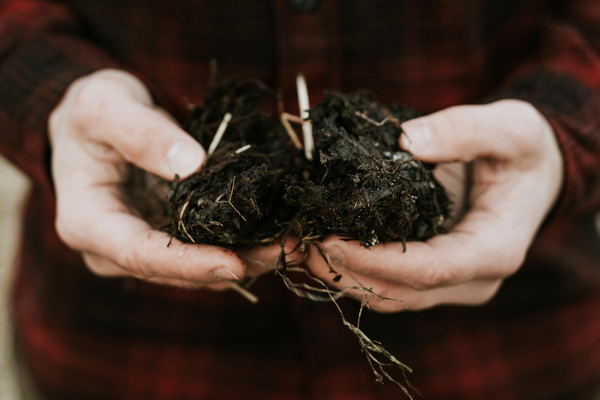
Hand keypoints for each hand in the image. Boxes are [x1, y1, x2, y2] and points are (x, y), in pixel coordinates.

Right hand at [49, 69, 284, 288]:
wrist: (97, 124)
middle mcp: (114, 249)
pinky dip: (240, 245)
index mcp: (88, 222)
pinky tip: (276, 233)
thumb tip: (193, 163)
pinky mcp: (168, 238)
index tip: (237, 263)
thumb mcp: (104, 106)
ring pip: (197, 269)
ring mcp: (144, 247)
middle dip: (233, 264)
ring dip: (247, 259)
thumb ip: (141, 132)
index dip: (190, 264)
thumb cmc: (92, 112)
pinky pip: (205, 252)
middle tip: (288, 248)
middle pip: (177, 270)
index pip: (140, 254)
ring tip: (293, 243)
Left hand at [305, 100, 563, 311]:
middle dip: (344, 271)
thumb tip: (407, 141)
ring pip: (386, 295)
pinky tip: (312, 247)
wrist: (529, 175)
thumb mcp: (509, 128)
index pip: (429, 270)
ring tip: (293, 245)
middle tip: (297, 241)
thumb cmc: (522, 151)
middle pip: (400, 291)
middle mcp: (471, 280)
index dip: (375, 260)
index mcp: (495, 250)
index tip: (328, 240)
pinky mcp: (428, 275)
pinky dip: (346, 270)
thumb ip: (464, 131)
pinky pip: (383, 283)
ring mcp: (449, 284)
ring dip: (337, 276)